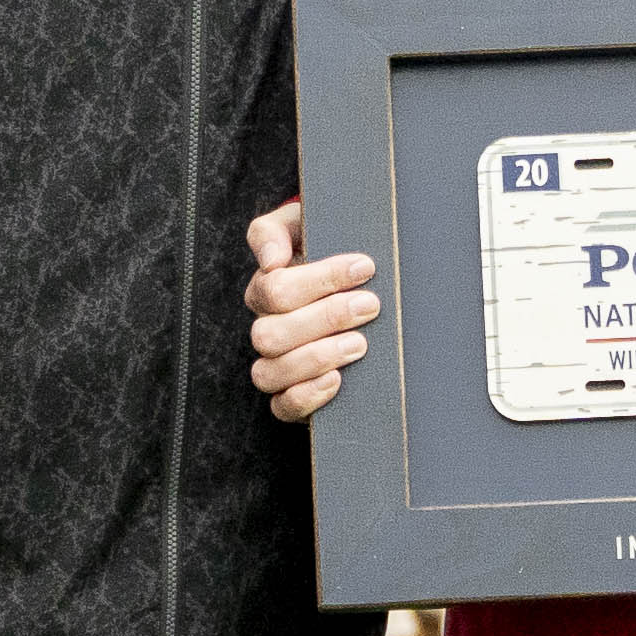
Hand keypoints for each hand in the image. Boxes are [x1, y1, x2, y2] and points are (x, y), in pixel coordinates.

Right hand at [243, 199, 378, 426]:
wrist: (356, 288)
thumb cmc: (327, 252)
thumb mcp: (302, 227)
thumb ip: (276, 231)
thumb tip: (271, 260)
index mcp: (266, 289)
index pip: (276, 288)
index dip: (321, 279)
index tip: (365, 267)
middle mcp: (265, 328)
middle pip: (272, 333)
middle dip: (325, 319)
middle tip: (369, 305)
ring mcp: (275, 365)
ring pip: (269, 372)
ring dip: (316, 357)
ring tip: (359, 344)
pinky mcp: (290, 397)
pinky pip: (282, 407)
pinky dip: (306, 396)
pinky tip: (336, 379)